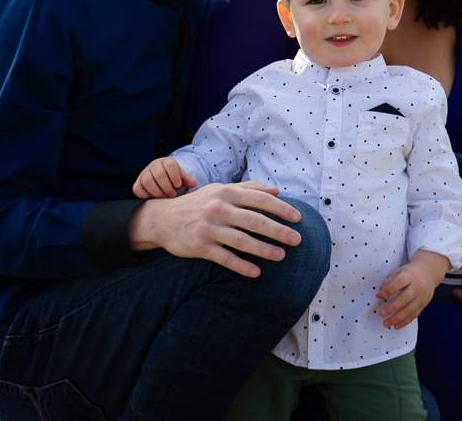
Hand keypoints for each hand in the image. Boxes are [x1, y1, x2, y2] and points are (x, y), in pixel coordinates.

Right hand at [127, 179, 302, 277]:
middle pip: (254, 220)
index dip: (280, 209)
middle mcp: (218, 209)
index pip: (259, 199)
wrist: (163, 218)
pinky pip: (224, 258)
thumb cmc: (199, 203)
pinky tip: (256, 272)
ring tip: (281, 256)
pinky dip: (241, 266)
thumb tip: (276, 191)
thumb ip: (248, 189)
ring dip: (264, 249)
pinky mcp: (200, 247)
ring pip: (241, 240)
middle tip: (297, 239)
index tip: (297, 218)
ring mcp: (209, 229)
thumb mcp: (221, 190)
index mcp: (226, 192)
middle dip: (278, 230)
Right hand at [133, 157, 196, 198]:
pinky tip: (153, 199)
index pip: (170, 164)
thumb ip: (187, 179)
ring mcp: (144, 174)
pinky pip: (137, 189)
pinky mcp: (137, 184)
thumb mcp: (180, 177)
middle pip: (159, 173)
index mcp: (166, 161)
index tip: (178, 185)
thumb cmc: (172, 179)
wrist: (160, 181)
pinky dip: (145, 195)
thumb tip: (193, 184)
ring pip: (147, 180)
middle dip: (167, 186)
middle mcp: (154, 166)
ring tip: (164, 197)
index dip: (174, 175)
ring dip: (157, 191)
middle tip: (172, 195)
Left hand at [376, 250, 448, 329]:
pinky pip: (414, 315)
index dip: (389, 289)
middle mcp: (417, 287)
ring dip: (397, 318)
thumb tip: (380, 293)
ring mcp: (421, 297)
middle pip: (404, 298)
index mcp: (409, 276)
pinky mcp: (423, 305)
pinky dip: (404, 322)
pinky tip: (396, 326)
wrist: (428, 273)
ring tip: (386, 323)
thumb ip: (389, 281)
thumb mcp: (399, 272)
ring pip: (409, 310)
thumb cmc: (410, 273)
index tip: (378, 295)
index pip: (399, 282)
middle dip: (392, 307)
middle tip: (381, 314)